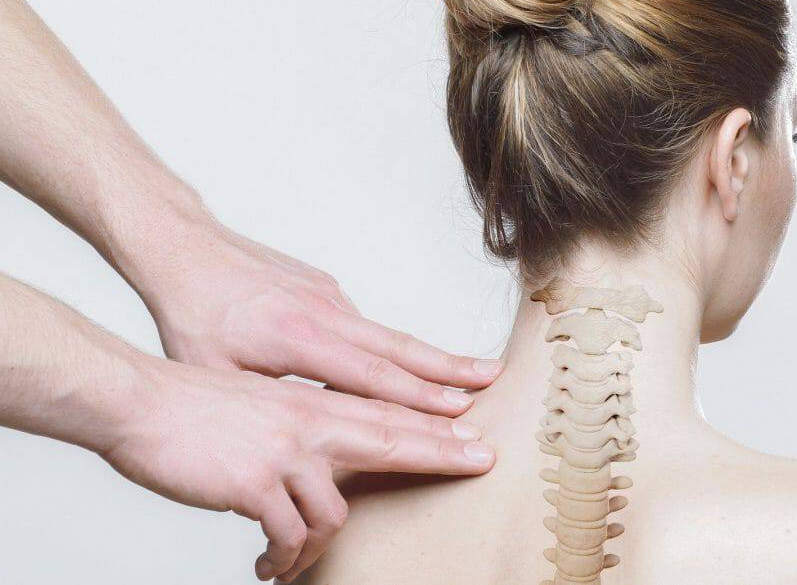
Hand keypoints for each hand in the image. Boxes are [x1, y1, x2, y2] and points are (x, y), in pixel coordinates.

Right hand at [101, 356, 494, 581]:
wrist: (142, 402)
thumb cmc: (198, 407)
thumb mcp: (265, 406)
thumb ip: (304, 426)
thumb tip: (329, 458)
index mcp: (313, 404)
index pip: (389, 414)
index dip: (436, 425)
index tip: (475, 431)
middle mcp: (310, 423)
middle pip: (394, 439)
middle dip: (443, 453)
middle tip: (483, 461)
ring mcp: (287, 453)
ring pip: (336, 514)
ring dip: (319, 548)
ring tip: (291, 562)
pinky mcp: (256, 485)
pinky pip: (289, 536)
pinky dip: (285, 558)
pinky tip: (269, 564)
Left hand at [133, 217, 502, 415]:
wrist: (184, 248)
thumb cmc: (192, 315)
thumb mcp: (213, 375)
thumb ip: (267, 405)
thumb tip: (308, 437)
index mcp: (297, 338)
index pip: (370, 376)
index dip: (417, 398)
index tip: (458, 411)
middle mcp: (324, 312)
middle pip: (399, 347)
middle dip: (450, 369)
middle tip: (494, 381)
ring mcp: (329, 296)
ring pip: (390, 333)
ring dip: (432, 358)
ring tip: (473, 375)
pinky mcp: (326, 287)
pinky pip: (367, 323)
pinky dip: (397, 347)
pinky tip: (416, 365)